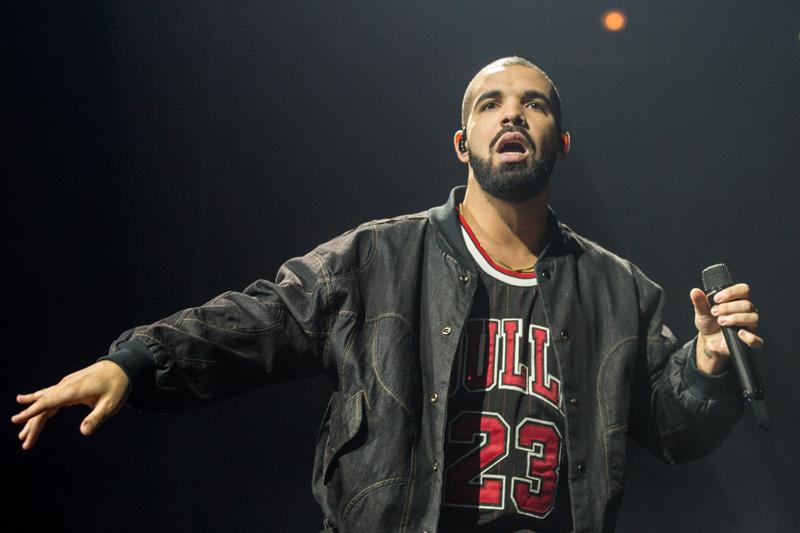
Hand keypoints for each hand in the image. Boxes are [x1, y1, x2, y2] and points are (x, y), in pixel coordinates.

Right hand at [11, 360, 129, 449]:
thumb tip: (83, 433)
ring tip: (22, 434)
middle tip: (23, 441)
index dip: (32, 411)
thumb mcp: (111, 404)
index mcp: (74, 390)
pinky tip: (32, 414)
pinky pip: (50, 397)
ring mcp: (65, 385)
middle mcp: (66, 386)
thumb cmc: (117, 385)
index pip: (48, 402)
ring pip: (44, 401)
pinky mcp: (68, 385)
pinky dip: (40, 407)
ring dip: (33, 416)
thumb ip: (96, 418)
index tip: (17, 419)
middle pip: (43, 405)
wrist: (120, 366)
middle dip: (31, 423)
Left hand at [690, 283, 763, 374]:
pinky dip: (749, 337)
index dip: (731, 292)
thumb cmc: (709, 323)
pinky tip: (738, 333)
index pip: (744, 290)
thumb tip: (695, 291)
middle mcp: (746, 312)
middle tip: (714, 312)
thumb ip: (700, 302)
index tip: (716, 299)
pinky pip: (757, 340)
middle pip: (747, 304)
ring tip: (720, 321)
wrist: (708, 340)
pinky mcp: (748, 340)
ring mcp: (749, 326)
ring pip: (753, 318)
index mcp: (737, 301)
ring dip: (735, 319)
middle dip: (728, 308)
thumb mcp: (702, 312)